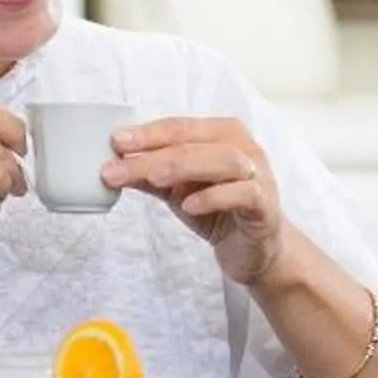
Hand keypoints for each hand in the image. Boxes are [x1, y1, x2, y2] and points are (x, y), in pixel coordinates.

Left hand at [106, 117, 283, 284]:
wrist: (254, 250)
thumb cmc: (218, 211)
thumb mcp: (177, 190)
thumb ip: (149, 175)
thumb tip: (112, 164)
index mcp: (223, 134)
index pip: (180, 127)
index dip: (147, 133)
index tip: (115, 141)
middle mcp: (245, 148)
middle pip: (195, 144)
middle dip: (153, 154)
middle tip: (117, 166)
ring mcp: (259, 176)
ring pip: (223, 161)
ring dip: (184, 167)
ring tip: (153, 179)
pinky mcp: (265, 206)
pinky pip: (243, 194)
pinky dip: (215, 197)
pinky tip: (189, 206)